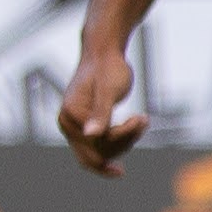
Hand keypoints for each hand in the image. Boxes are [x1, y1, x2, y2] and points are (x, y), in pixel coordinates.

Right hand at [55, 38, 143, 175]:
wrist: (104, 55)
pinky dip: (120, 142)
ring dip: (125, 141)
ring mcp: (74, 127)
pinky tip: (136, 129)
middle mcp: (68, 124)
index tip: (143, 119)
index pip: (98, 142)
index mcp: (71, 115)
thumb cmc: (109, 68)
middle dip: (124, 143)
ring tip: (143, 120)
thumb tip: (91, 135)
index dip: (123, 136)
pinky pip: (100, 148)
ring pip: (100, 154)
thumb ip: (101, 113)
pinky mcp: (84, 127)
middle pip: (96, 156)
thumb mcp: (109, 90)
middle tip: (143, 121)